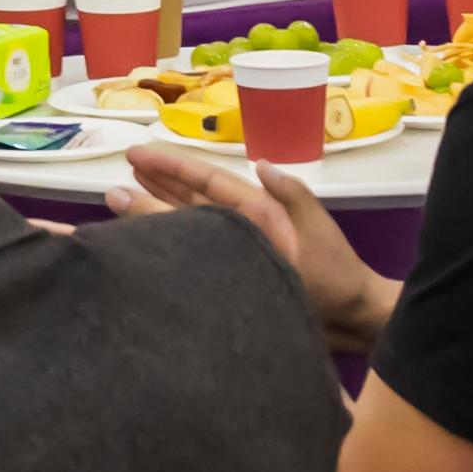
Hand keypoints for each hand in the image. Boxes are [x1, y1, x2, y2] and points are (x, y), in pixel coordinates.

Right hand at [115, 147, 388, 334]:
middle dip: (157, 183)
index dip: (171, 166)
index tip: (137, 154)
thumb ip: (291, 194)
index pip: (206, 181)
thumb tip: (261, 165)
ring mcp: (238, 248)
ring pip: (189, 222)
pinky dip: (173, 241)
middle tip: (122, 172)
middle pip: (191, 198)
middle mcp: (243, 224)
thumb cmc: (334, 274)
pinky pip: (196, 250)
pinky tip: (151, 241)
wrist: (351, 317)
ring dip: (159, 208)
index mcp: (258, 208)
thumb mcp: (315, 229)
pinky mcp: (235, 272)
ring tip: (126, 195)